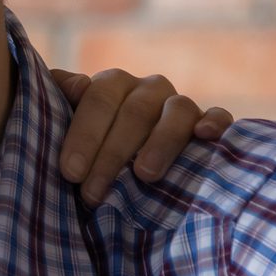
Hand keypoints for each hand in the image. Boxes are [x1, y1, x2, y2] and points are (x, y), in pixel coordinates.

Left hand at [51, 69, 232, 205]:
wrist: (128, 157)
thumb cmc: (91, 145)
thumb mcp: (66, 125)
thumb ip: (56, 104)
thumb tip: (56, 83)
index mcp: (112, 84)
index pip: (98, 99)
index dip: (83, 135)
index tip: (70, 172)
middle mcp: (148, 88)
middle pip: (135, 112)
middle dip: (112, 154)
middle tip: (94, 192)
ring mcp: (181, 104)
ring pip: (177, 111)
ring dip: (161, 142)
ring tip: (144, 175)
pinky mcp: (209, 122)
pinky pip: (219, 116)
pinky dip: (214, 122)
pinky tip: (204, 136)